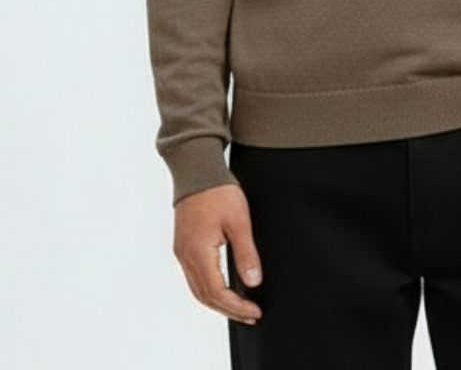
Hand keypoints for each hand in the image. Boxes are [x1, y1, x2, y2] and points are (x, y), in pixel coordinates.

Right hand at [173, 182, 262, 324]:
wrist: (196, 169)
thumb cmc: (218, 191)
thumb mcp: (239, 220)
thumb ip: (246, 253)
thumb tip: (253, 283)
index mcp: (198, 252)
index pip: (217, 292)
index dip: (237, 306)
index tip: (255, 311)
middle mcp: (185, 256)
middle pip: (204, 297)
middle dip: (228, 310)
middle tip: (251, 316)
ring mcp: (181, 252)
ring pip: (197, 289)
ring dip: (218, 302)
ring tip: (240, 307)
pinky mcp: (182, 246)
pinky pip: (194, 277)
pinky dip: (209, 289)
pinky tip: (224, 289)